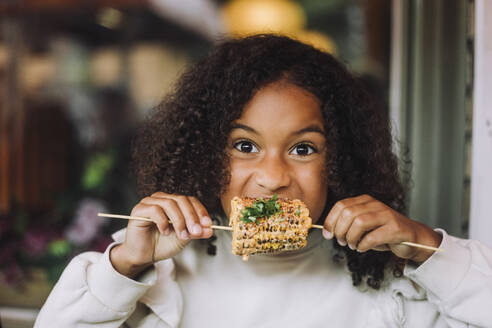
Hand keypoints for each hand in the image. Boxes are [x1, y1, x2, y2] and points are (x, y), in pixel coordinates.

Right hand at [110, 192, 213, 277]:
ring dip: (179, 220)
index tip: (208, 224)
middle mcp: (162, 199)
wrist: (143, 256)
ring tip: (181, 234)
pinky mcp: (139, 210)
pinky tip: (165, 232)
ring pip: (169, 204)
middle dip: (191, 217)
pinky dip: (163, 222)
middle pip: (181, 200)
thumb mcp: (184, 238)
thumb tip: (210, 229)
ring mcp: (150, 203)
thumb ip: (196, 232)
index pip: (190, 200)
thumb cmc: (161, 244)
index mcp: (174, 203)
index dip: (200, 211)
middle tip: (196, 231)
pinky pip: (155, 210)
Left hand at [322, 194, 441, 262]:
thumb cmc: (384, 233)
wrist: (412, 238)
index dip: (330, 221)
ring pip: (359, 223)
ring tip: (353, 245)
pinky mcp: (395, 228)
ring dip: (351, 238)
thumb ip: (347, 224)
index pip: (341, 205)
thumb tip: (328, 231)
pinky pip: (373, 237)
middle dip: (340, 231)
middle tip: (341, 242)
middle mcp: (375, 205)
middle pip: (348, 213)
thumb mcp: (364, 226)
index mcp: (365, 201)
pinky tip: (363, 248)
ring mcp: (386, 215)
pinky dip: (363, 245)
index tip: (327, 234)